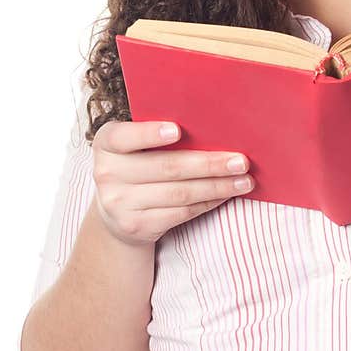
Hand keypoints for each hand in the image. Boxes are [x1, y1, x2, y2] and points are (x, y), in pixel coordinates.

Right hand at [92, 119, 253, 246]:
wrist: (117, 210)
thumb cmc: (138, 164)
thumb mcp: (136, 146)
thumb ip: (158, 132)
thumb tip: (212, 124)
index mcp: (106, 143)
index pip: (123, 136)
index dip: (149, 134)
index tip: (177, 130)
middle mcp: (107, 173)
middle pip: (165, 167)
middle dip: (208, 164)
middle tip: (241, 161)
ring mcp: (119, 203)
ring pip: (179, 193)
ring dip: (217, 186)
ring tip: (244, 180)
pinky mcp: (136, 226)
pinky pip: (180, 213)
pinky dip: (208, 202)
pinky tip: (226, 194)